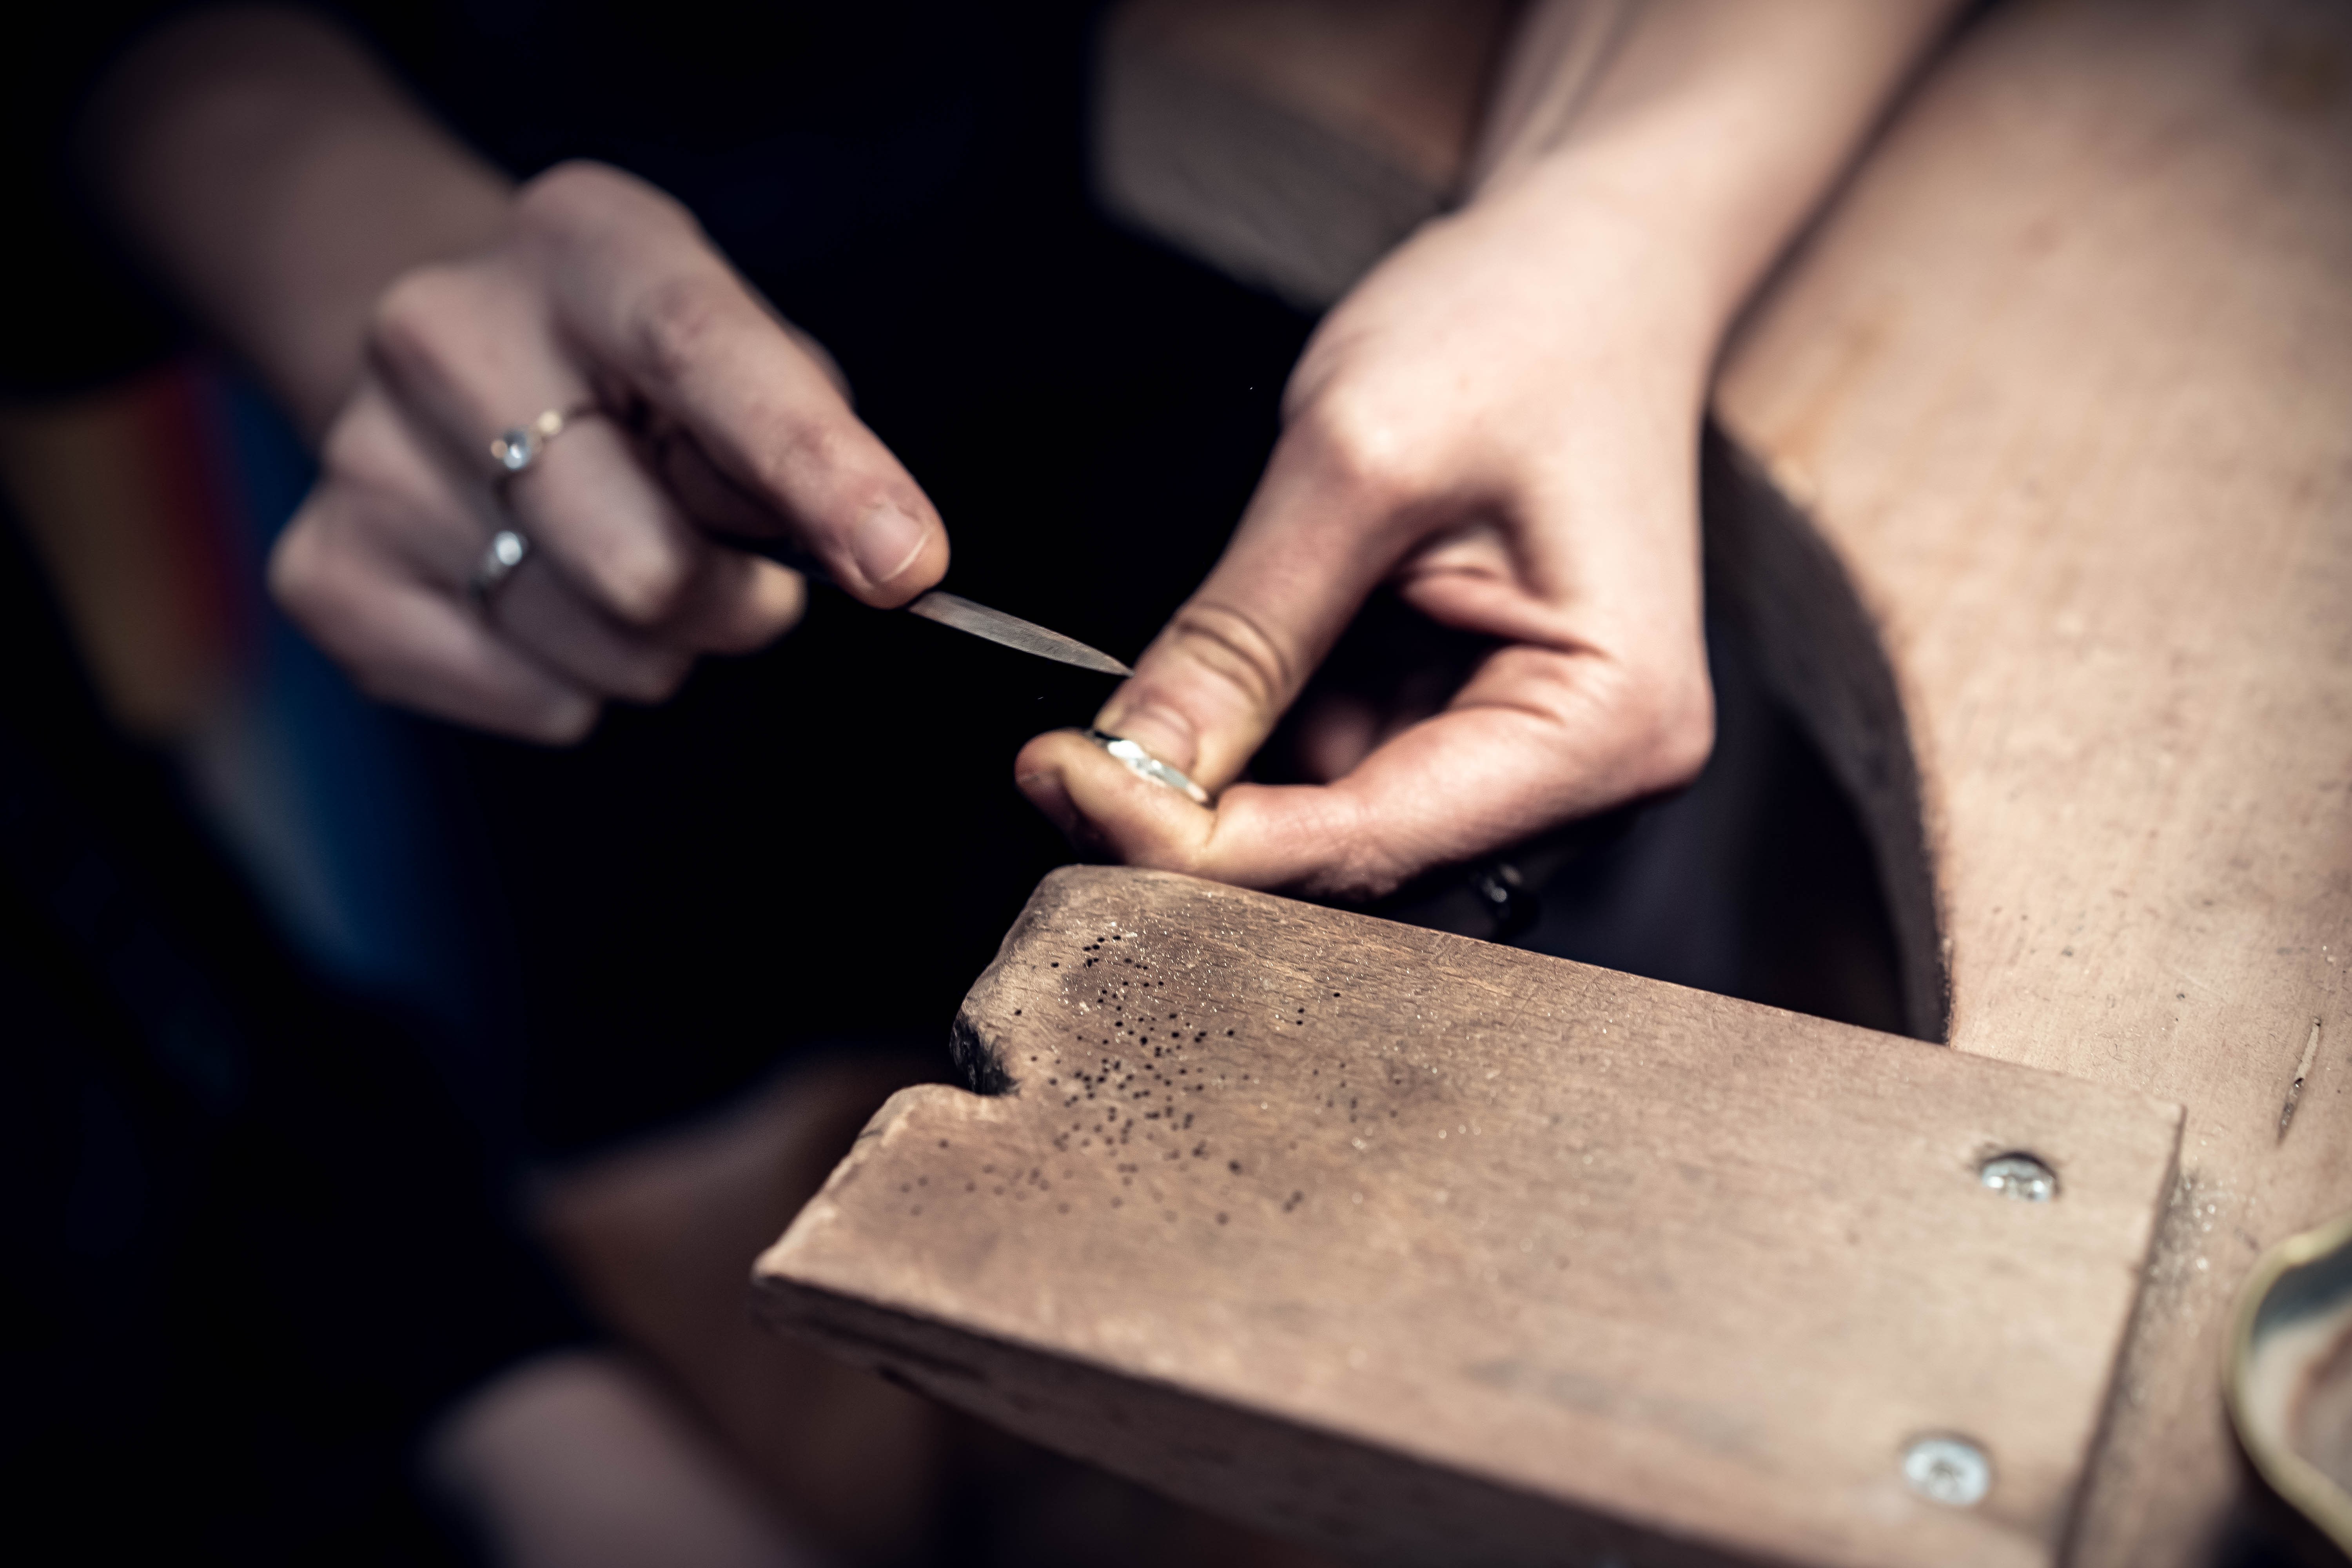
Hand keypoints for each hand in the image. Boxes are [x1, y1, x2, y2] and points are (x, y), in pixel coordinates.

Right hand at [270, 161, 947, 740]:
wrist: (453, 350)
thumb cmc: (642, 367)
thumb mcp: (745, 349)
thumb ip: (814, 442)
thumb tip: (878, 560)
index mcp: (582, 244)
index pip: (707, 356)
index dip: (818, 471)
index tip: (908, 565)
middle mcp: (444, 334)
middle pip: (650, 567)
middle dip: (734, 600)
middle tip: (729, 564)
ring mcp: (367, 459)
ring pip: (603, 651)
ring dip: (658, 640)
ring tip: (621, 553)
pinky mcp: (326, 575)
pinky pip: (534, 701)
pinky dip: (576, 678)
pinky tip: (544, 590)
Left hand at [1015, 173, 1717, 899]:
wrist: (1594, 264)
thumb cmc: (1521, 326)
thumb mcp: (1357, 462)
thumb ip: (1241, 635)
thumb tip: (1124, 768)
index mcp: (1609, 730)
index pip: (1367, 848)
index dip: (1194, 843)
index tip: (1062, 779)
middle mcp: (1590, 777)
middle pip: (1353, 866)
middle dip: (1202, 827)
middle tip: (1064, 760)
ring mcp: (1531, 759)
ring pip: (1332, 832)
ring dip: (1228, 780)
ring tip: (1162, 683)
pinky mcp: (1473, 726)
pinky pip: (1341, 774)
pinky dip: (1264, 737)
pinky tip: (1236, 666)